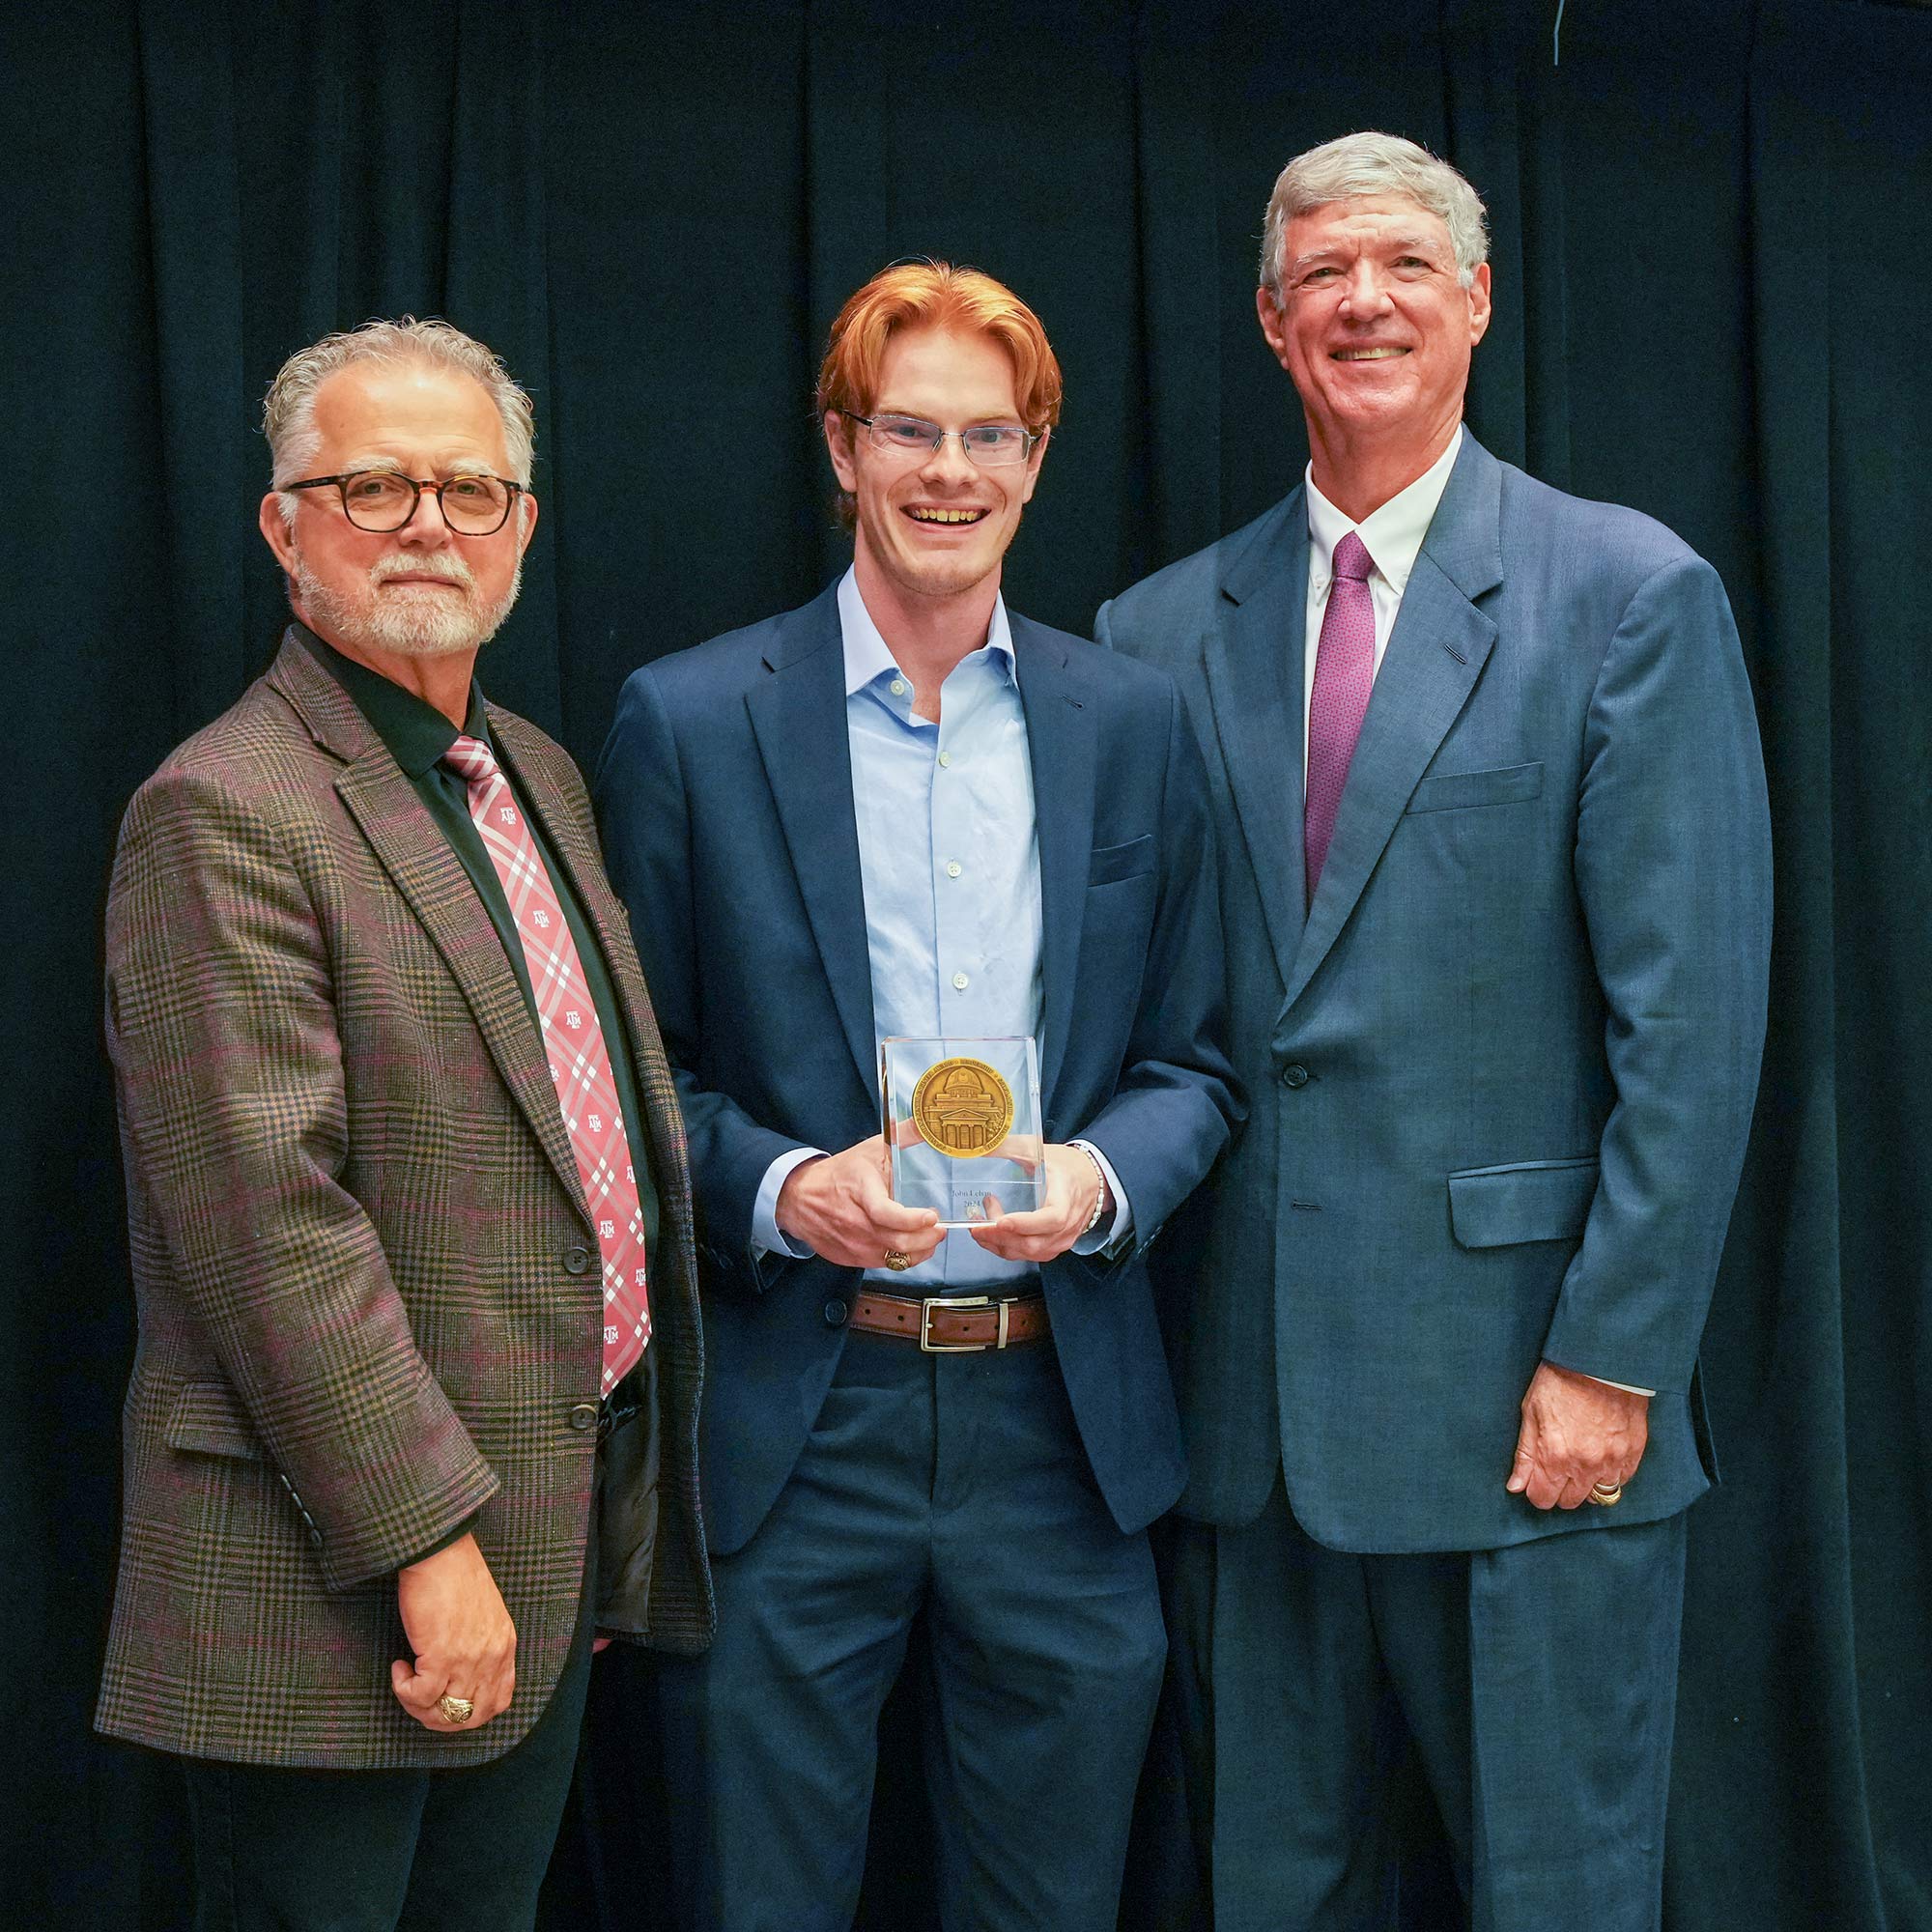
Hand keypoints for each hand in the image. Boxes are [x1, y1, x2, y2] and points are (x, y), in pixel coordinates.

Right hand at [391, 1532, 516, 1731]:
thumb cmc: (454, 1576)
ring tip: (406, 1681)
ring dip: (418, 1705)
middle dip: (440, 1718)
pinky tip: (399, 1667)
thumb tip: (459, 1677)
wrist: (440, 1552)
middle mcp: (492, 1657)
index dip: (469, 1713)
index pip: (498, 1701)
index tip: (445, 1702)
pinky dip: (403, 1689)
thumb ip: (481, 1646)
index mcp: (504, 1645)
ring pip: (444, 1713)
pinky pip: (420, 1696)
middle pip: (471, 1717)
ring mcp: (469, 1659)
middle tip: (420, 1700)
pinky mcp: (442, 1656)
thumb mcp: (483, 1615)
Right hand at [775, 1136, 942, 1270]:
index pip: (886, 1213)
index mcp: (861, 1192)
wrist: (801, 1198)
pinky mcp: (852, 1258)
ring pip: (894, 1259)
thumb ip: (902, 1136)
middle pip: (897, 1242)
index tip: (932, 1215)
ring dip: (919, 1251)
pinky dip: (903, 1258)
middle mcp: (856, 1222)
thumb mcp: (870, 1149)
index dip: (912, 1219)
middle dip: (926, 1238)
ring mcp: (853, 1243)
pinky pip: (884, 1265)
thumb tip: (927, 1124)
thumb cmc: (840, 1173)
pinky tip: (913, 1246)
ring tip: (931, 1236)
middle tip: (940, 1228)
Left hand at [968, 1144, 1106, 1264]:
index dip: (1024, 1224)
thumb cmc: (1066, 1165)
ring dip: (999, 1244)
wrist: (1090, 1178)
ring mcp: (1062, 1240)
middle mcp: (1067, 1226)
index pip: (1051, 1219)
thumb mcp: (1039, 1151)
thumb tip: (976, 1147)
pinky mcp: (1054, 1246)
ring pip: (1028, 1253)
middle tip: (976, 1223)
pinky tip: (993, 1234)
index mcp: (1067, 1199)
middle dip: (999, 1237)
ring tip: (979, 1226)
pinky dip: (1007, 1248)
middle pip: (1033, 1243)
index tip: (1000, 1221)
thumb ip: (1008, 1148)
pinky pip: (1029, 1255)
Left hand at [1506, 1362, 1649, 1510]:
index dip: (1536, 1491)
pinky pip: (1621, 1482)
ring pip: (1597, 1496)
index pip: (1542, 1499)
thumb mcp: (1531, 1412)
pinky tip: (1600, 1458)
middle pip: (1569, 1502)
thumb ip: (1524, 1455)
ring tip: (1580, 1463)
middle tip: (1557, 1470)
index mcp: (1554, 1456)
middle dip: (1559, 1490)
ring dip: (1586, 1485)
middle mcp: (1584, 1466)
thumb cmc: (1560, 1381)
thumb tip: (1515, 1486)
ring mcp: (1612, 1462)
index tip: (1536, 1480)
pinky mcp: (1633, 1454)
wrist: (1600, 1361)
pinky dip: (1609, 1476)